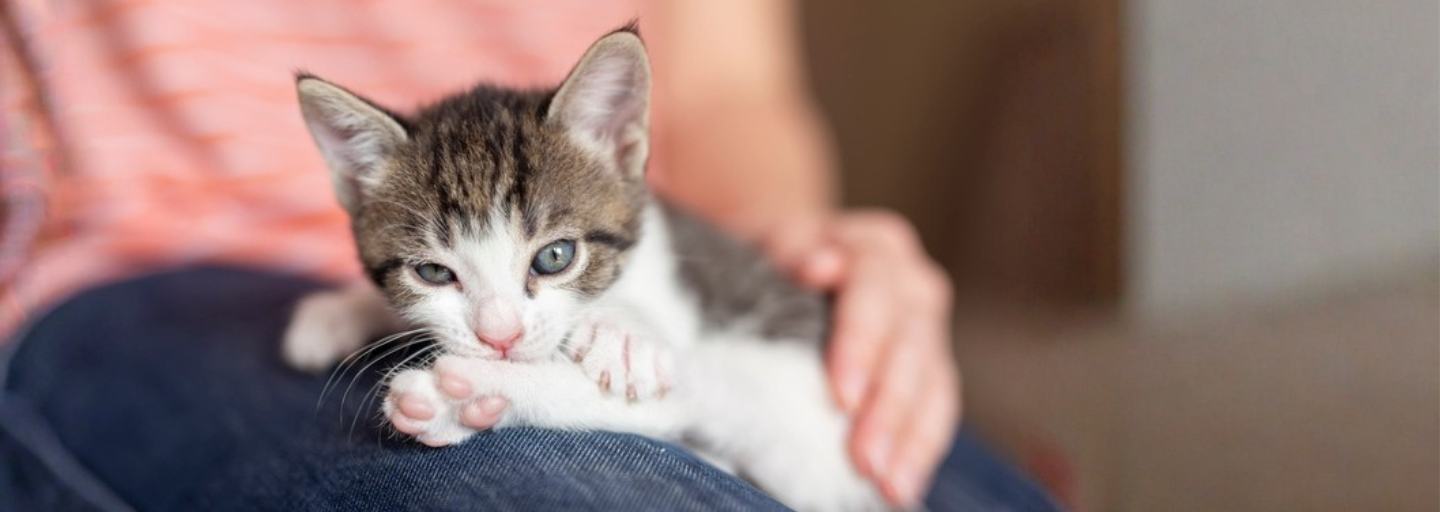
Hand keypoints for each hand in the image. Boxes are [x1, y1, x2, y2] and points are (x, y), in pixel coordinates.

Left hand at [767, 209, 962, 506]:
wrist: (796, 261)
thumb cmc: (777, 259)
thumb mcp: (773, 244)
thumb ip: (792, 250)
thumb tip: (816, 265)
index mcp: (877, 247)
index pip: (875, 291)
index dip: (860, 343)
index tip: (841, 395)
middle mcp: (914, 285)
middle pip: (908, 347)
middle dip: (887, 409)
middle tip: (864, 459)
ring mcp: (929, 329)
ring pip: (932, 385)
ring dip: (910, 440)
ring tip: (889, 485)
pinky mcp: (934, 368)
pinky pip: (937, 410)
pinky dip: (920, 450)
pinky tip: (902, 486)